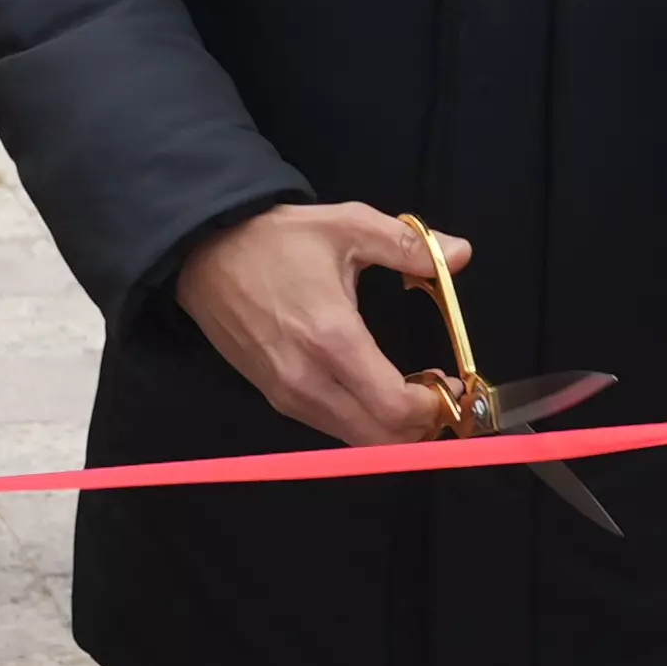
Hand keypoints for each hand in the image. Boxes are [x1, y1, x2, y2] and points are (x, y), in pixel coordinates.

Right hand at [171, 202, 463, 445]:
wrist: (205, 253)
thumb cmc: (277, 239)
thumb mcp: (348, 226)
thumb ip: (409, 245)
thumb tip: (461, 252)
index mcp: (332, 338)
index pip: (393, 407)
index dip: (434, 408)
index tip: (453, 386)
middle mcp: (308, 379)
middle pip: (378, 438)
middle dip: (419, 427)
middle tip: (439, 395)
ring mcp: (287, 394)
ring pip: (354, 439)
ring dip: (390, 427)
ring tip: (411, 391)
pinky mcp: (273, 397)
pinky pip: (329, 426)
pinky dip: (361, 421)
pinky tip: (373, 389)